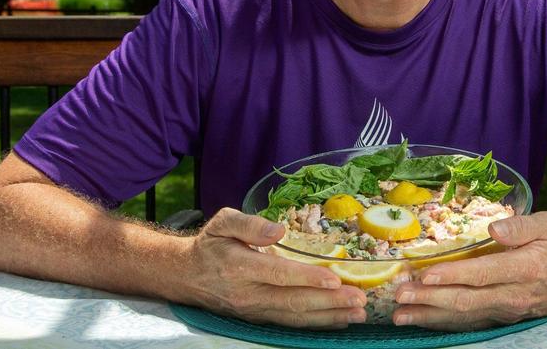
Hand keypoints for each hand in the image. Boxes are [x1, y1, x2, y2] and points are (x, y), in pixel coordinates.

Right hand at [176, 208, 366, 327]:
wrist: (187, 276)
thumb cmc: (210, 245)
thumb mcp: (222, 222)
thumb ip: (249, 224)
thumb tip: (278, 230)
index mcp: (239, 267)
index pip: (278, 274)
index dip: (307, 278)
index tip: (334, 278)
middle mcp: (248, 294)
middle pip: (293, 301)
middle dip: (329, 302)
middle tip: (359, 298)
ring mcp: (254, 311)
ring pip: (295, 317)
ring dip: (329, 316)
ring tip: (357, 313)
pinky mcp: (259, 319)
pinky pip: (291, 324)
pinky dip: (317, 324)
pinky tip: (339, 320)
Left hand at [391, 211, 546, 329]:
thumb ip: (522, 225)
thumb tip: (493, 228)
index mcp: (526, 268)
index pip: (483, 274)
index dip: (452, 275)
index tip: (425, 274)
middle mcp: (515, 294)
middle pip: (467, 300)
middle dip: (430, 299)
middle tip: (401, 295)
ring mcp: (508, 310)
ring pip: (465, 316)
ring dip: (431, 316)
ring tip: (401, 315)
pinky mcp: (503, 317)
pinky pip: (471, 323)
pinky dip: (444, 323)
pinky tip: (422, 320)